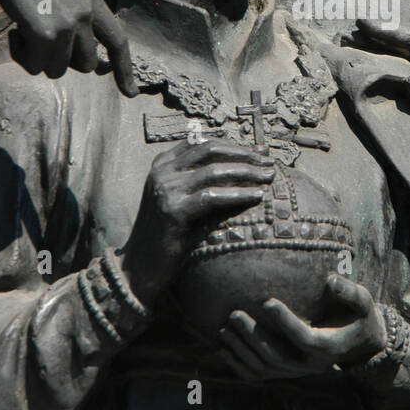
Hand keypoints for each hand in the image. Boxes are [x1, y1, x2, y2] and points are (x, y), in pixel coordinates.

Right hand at [0, 0, 136, 94]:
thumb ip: (74, 8)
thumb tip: (68, 40)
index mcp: (93, 0)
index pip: (118, 42)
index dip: (125, 70)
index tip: (130, 92)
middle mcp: (86, 16)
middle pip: (85, 64)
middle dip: (63, 60)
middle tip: (40, 42)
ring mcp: (67, 26)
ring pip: (58, 69)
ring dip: (39, 58)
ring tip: (23, 31)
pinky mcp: (44, 34)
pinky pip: (35, 66)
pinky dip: (22, 55)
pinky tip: (14, 31)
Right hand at [122, 139, 274, 307]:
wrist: (140, 266)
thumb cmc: (169, 235)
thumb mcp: (184, 201)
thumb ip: (205, 183)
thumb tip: (246, 170)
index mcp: (163, 164)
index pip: (204, 142)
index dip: (235, 145)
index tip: (260, 152)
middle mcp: (162, 171)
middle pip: (211, 150)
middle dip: (244, 155)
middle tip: (268, 162)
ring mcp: (165, 189)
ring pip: (214, 171)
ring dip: (246, 172)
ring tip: (268, 178)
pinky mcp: (172, 210)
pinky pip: (212, 196)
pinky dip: (238, 194)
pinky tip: (257, 196)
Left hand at [220, 273, 386, 380]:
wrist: (358, 343)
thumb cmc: (359, 316)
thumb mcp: (363, 301)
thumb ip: (349, 292)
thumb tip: (330, 280)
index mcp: (328, 347)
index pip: (304, 337)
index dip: (285, 322)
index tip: (266, 301)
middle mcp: (311, 365)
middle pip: (277, 356)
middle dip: (253, 336)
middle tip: (234, 313)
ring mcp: (297, 372)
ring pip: (264, 368)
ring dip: (241, 350)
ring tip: (224, 327)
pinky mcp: (286, 373)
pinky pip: (258, 376)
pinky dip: (239, 365)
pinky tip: (224, 348)